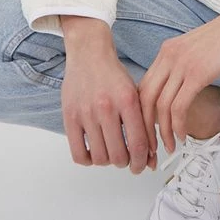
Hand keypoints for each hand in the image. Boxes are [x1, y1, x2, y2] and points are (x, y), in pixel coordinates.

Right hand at [61, 45, 157, 173]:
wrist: (89, 54)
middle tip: (128, 160)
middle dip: (127, 163)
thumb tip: (150, 156)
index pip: (138, 144)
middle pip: (119, 156)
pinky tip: (95, 151)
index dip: (142, 161)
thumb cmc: (113, 75)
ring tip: (112, 153)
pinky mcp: (69, 118)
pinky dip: (89, 160)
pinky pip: (78, 153)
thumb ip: (144, 123)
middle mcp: (106, 108)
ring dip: (108, 161)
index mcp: (128, 101)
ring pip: (100, 157)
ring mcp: (86, 113)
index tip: (142, 165)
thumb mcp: (136, 94)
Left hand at [137, 13, 219, 153]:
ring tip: (169, 147)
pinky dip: (178, 125)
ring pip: (160, 106)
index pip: (142, 87)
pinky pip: (179, 106)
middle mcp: (168, 56)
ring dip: (163, 132)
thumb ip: (183, 66)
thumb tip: (179, 91)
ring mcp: (182, 64)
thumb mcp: (196, 50)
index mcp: (166, 51)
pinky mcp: (198, 73)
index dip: (141, 113)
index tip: (147, 131)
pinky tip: (182, 135)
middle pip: (144, 98)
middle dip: (145, 127)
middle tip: (152, 146)